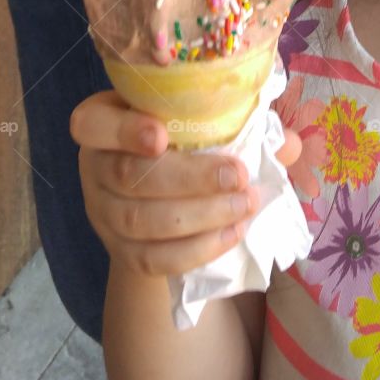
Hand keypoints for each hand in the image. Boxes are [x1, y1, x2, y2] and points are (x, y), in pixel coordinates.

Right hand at [71, 89, 302, 277]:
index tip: (163, 135)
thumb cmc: (185, 140)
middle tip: (238, 176)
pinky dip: (195, 249)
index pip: (90, 125)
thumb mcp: (201, 119)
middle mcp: (94, 167)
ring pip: (139, 222)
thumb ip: (241, 123)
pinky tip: (232, 234)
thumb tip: (288, 144)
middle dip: (188, 179)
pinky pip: (151, 260)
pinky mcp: (120, 252)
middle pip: (126, 177)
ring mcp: (102, 214)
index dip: (123, 130)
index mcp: (104, 121)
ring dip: (200, 216)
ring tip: (246, 206)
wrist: (162, 196)